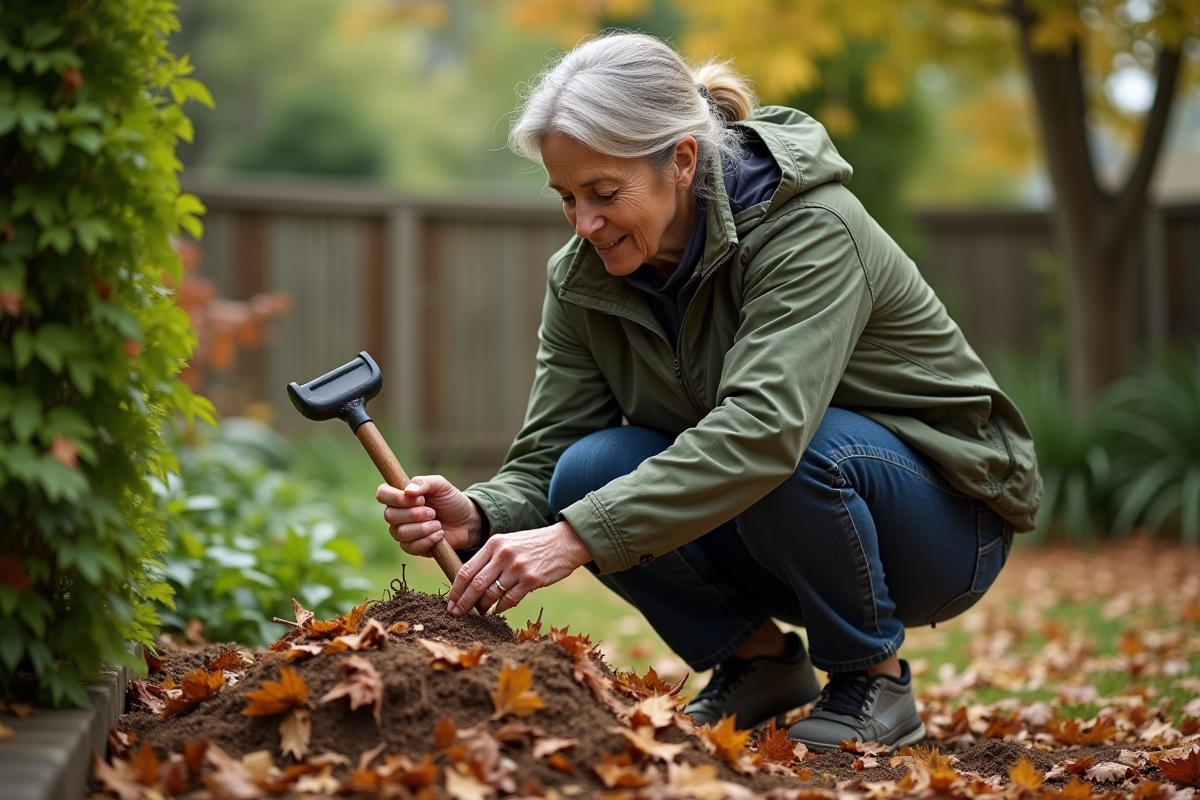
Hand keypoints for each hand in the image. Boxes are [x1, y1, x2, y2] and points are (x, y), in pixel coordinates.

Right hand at [376, 475, 480, 555]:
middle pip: (389, 516)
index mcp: (401, 496)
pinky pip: (410, 547)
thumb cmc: (451, 501)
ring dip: (423, 528)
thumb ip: (424, 483)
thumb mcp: (441, 486)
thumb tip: (408, 491)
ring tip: (437, 523)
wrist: (467, 522)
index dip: (396, 497)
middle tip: (433, 512)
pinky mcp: (412, 547)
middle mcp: (398, 514)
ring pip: (400, 533)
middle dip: (415, 514)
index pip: (382, 494)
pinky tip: (439, 534)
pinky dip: (427, 540)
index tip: (418, 498)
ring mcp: (403, 532)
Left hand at [447, 521, 592, 616]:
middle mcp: (503, 554)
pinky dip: (500, 608)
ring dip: (482, 607)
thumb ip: (490, 558)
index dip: (456, 589)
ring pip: (491, 594)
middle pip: (475, 584)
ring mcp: (518, 568)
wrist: (564, 542)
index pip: (466, 570)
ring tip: (479, 612)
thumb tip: (469, 583)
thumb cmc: (533, 545)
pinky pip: (509, 600)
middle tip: (456, 614)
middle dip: (463, 602)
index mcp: (494, 544)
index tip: (451, 602)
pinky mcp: (532, 580)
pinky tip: (496, 610)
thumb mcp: (508, 542)